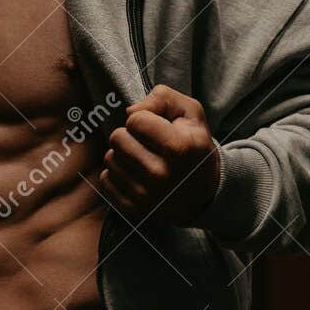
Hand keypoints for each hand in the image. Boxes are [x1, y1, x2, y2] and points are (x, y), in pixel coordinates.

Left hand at [99, 85, 221, 228]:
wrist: (204, 196)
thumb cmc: (194, 147)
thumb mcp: (191, 114)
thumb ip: (162, 98)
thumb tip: (130, 111)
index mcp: (179, 148)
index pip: (135, 120)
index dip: (143, 119)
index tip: (157, 128)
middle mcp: (161, 174)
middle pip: (117, 138)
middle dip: (129, 136)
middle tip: (147, 144)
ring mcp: (146, 196)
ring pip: (110, 159)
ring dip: (123, 155)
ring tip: (143, 160)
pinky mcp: (133, 210)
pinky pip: (105, 180)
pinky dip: (118, 175)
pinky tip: (136, 176)